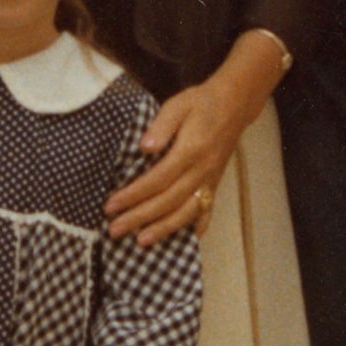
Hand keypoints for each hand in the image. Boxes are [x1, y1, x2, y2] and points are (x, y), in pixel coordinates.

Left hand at [108, 43, 273, 245]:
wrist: (234, 105)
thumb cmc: (200, 103)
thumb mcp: (177, 105)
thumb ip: (161, 126)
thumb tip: (144, 147)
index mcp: (190, 150)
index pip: (157, 179)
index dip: (133, 195)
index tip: (111, 205)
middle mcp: (202, 170)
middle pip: (168, 201)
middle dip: (140, 217)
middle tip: (115, 229)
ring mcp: (210, 180)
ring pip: (187, 212)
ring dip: (163, 229)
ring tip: (141, 242)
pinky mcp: (215, 184)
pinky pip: (207, 211)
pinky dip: (197, 228)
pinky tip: (185, 240)